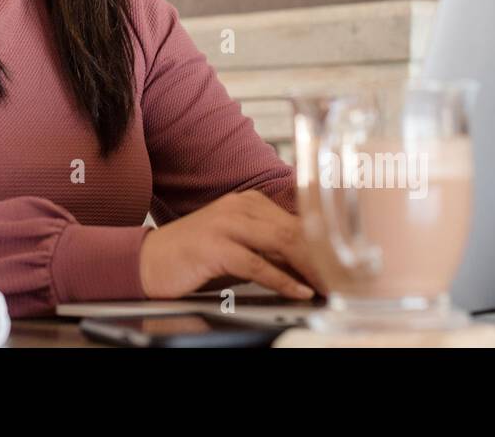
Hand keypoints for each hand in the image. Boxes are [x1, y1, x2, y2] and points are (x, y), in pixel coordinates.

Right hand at [138, 190, 326, 300]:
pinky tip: (299, 291)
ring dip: (309, 268)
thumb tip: (309, 263)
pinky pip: (258, 263)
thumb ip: (270, 249)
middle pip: (295, 229)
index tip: (343, 265)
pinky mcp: (215, 246)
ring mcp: (227, 224)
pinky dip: (283, 280)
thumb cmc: (194, 256)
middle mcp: (239, 207)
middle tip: (344, 280)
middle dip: (323, 257)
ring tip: (328, 286)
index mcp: (248, 202)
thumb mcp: (238, 246)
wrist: (150, 261)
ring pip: (282, 242)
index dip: (323, 244)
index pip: (297, 220)